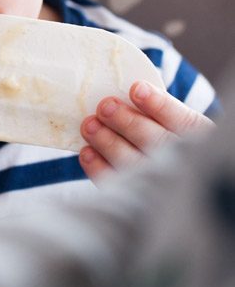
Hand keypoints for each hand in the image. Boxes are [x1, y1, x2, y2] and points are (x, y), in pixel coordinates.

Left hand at [79, 81, 213, 183]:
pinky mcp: (137, 198)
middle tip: (105, 106)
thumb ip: (152, 107)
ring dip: (109, 143)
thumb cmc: (158, 128)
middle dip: (128, 123)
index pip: (183, 120)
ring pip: (136, 165)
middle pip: (157, 143)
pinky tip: (87, 152)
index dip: (159, 105)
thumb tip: (125, 91)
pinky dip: (99, 168)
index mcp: (198, 136)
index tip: (136, 89)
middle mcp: (185, 163)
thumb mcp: (167, 117)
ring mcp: (161, 184)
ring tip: (90, 125)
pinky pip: (118, 185)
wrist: (160, 166)